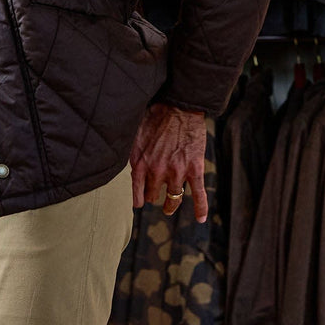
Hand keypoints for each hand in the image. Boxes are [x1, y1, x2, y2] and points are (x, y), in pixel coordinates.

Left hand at [129, 103, 207, 221]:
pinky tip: (200, 218)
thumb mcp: (134, 135)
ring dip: (170, 205)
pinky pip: (198, 194)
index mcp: (139, 163)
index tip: (138, 203)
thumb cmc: (154, 116)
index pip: (136, 192)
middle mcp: (157, 171)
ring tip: (168, 208)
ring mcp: (177, 172)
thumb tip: (124, 165)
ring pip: (173, 198)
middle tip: (154, 195)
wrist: (178, 106)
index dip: (138, 199)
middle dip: (153, 196)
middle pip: (153, 196)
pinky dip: (201, 208)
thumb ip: (132, 154)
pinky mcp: (194, 169)